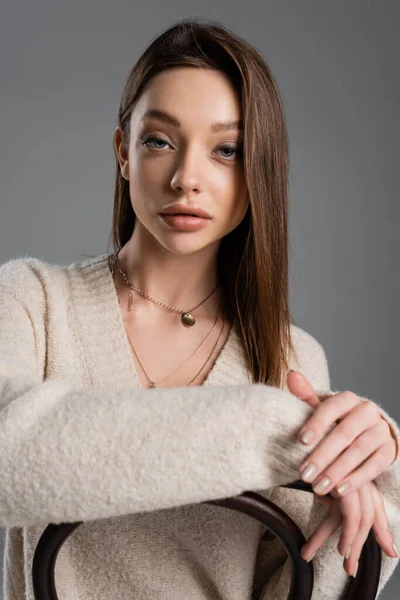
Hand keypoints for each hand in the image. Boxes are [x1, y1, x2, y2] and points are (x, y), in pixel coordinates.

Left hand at [290, 374, 396, 497]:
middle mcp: (367, 411)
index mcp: (348, 399)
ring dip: (337, 471)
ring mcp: (380, 430)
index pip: (331, 408)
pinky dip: (356, 479)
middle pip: (344, 433)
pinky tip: (339, 491)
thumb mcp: (320, 410)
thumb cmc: (335, 422)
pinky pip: (374, 466)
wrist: (365, 434)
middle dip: (323, 455)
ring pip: (359, 451)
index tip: (300, 441)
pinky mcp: (389, 450)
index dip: (316, 423)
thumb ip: (306, 396)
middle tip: (304, 474)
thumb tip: (292, 375)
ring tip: (319, 487)